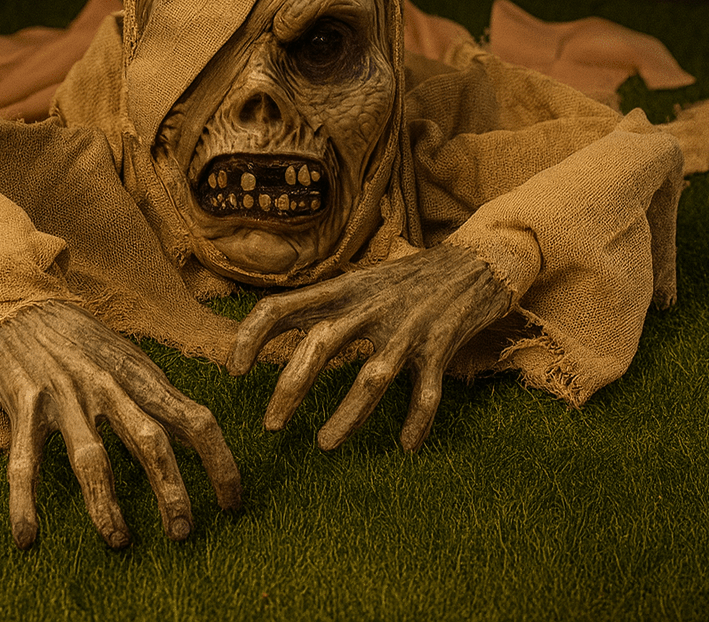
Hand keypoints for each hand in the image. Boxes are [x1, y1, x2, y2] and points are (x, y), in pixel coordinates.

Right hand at [0, 301, 241, 548]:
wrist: (16, 301)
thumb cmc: (78, 339)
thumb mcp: (125, 356)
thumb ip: (154, 393)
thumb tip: (197, 430)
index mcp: (138, 373)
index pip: (193, 418)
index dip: (219, 462)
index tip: (231, 502)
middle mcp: (106, 383)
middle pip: (150, 440)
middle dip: (170, 490)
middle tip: (183, 532)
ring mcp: (64, 395)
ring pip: (92, 457)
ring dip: (106, 504)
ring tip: (119, 540)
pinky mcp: (25, 406)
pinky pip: (25, 463)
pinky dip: (24, 503)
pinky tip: (27, 538)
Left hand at [227, 245, 510, 452]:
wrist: (473, 264)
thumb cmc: (408, 279)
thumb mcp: (361, 281)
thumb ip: (326, 302)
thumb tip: (276, 326)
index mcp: (343, 289)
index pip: (283, 305)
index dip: (252, 336)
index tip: (235, 370)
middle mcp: (370, 305)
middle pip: (321, 344)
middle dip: (291, 387)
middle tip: (271, 425)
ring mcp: (406, 327)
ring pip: (371, 377)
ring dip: (347, 415)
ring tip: (325, 445)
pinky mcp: (440, 347)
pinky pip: (426, 392)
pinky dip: (416, 420)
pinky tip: (406, 444)